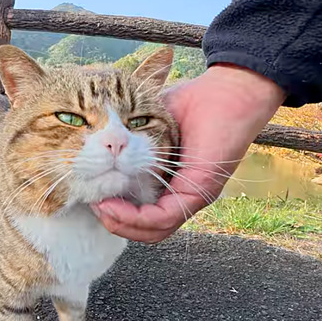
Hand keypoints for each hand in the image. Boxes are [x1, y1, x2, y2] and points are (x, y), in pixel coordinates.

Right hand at [91, 63, 285, 242]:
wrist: (229, 89)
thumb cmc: (193, 101)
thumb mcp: (147, 122)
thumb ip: (128, 139)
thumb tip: (100, 147)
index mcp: (171, 183)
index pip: (142, 213)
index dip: (115, 210)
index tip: (93, 193)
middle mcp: (183, 196)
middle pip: (146, 230)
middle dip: (115, 223)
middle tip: (94, 204)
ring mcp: (193, 197)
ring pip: (154, 231)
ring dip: (121, 224)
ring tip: (101, 207)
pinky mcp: (199, 192)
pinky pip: (163, 218)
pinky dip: (135, 217)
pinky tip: (113, 204)